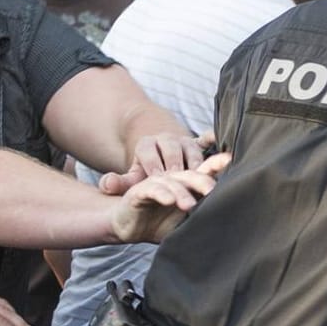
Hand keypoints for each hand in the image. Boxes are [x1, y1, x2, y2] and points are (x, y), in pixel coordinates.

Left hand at [98, 131, 215, 195]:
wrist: (162, 159)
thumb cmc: (147, 175)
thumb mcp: (133, 178)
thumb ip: (119, 184)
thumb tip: (106, 185)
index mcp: (146, 144)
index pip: (148, 151)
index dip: (152, 164)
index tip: (157, 178)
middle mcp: (165, 139)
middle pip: (170, 148)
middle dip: (175, 164)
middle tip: (179, 180)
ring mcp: (183, 141)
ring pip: (190, 148)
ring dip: (195, 162)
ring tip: (200, 180)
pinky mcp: (199, 146)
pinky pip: (206, 142)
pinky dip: (211, 143)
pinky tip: (221, 151)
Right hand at [109, 151, 230, 243]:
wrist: (128, 227)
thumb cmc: (158, 223)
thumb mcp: (184, 222)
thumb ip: (201, 217)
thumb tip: (227, 223)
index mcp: (186, 184)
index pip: (204, 172)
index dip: (217, 164)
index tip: (231, 160)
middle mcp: (172, 180)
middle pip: (190, 175)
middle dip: (203, 180)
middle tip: (213, 191)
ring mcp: (156, 183)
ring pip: (172, 183)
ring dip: (181, 193)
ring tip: (189, 205)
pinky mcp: (139, 192)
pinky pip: (152, 190)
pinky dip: (161, 194)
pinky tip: (169, 201)